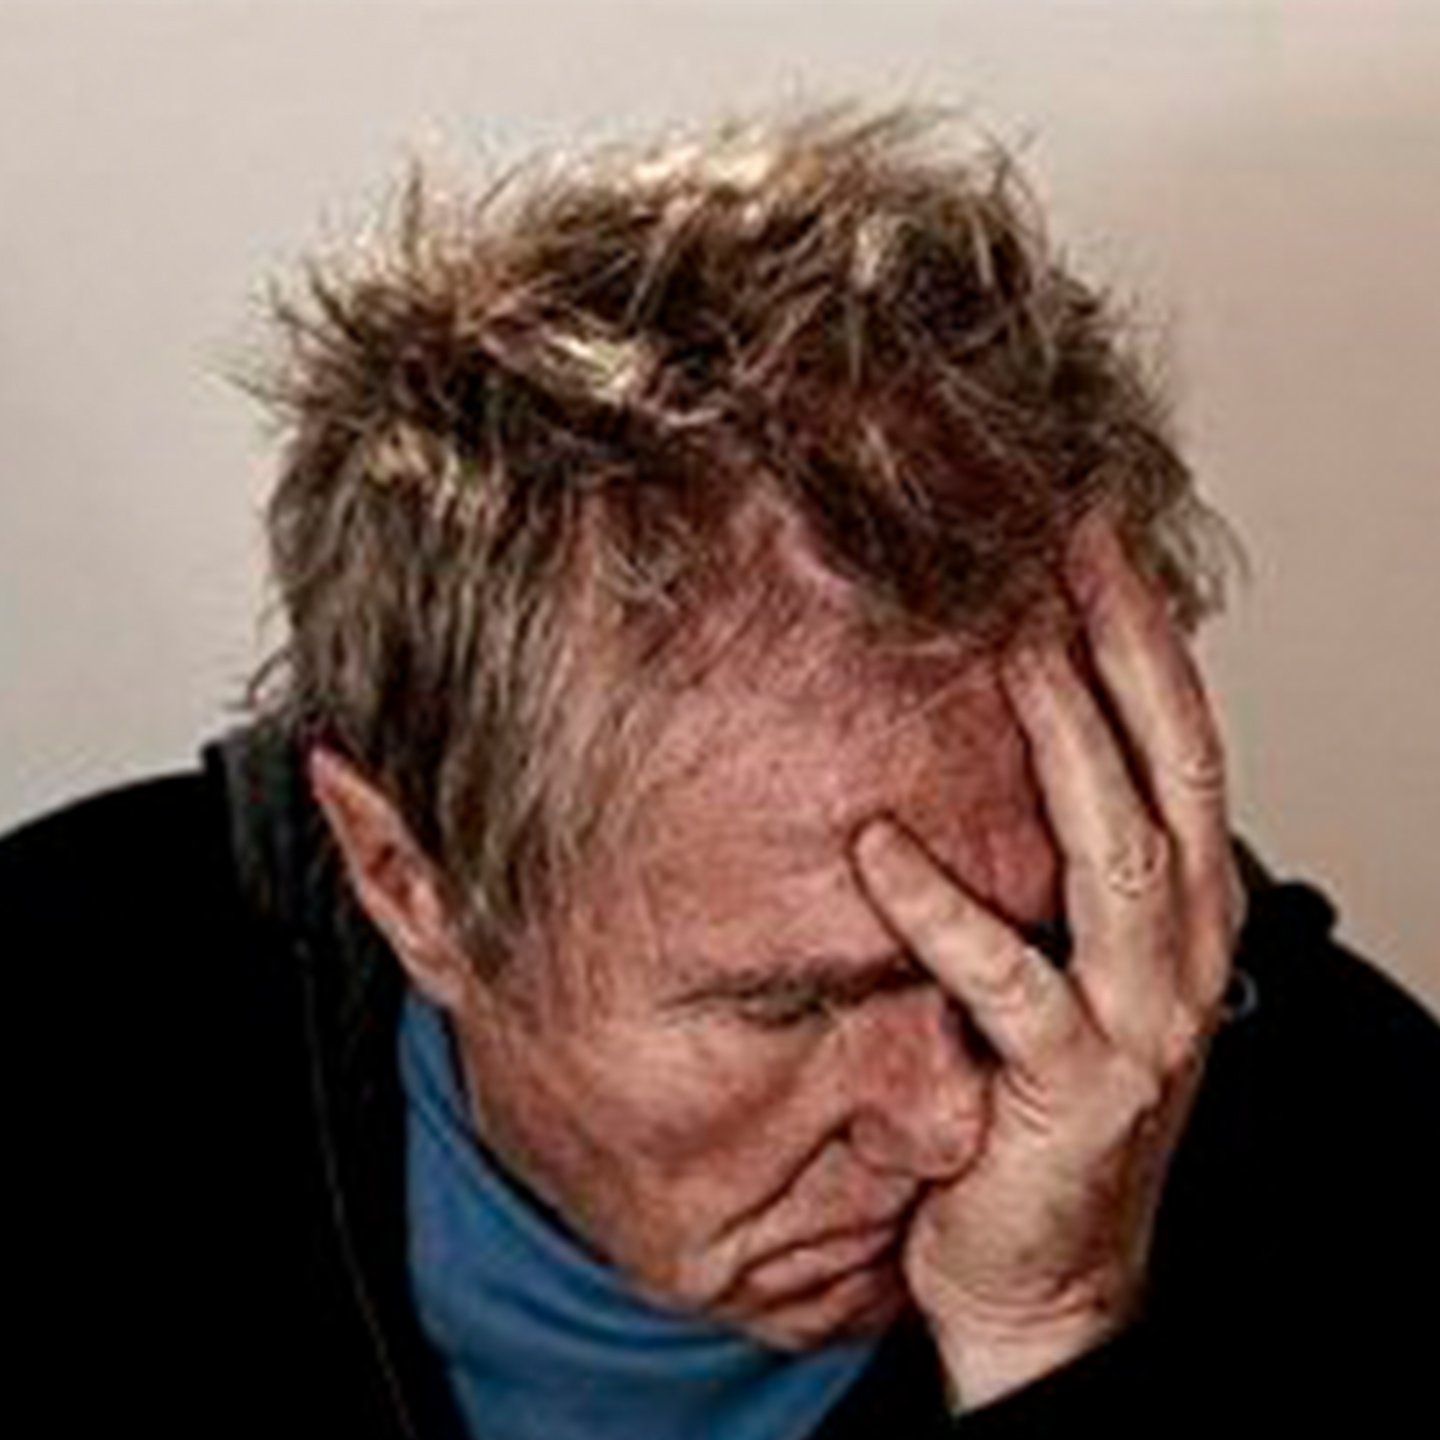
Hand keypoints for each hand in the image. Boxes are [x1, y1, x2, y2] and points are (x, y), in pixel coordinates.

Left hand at [851, 516, 1243, 1409]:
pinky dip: (942, 911)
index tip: (1090, 536)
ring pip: (1113, 849)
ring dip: (1060, 738)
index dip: (1143, 633)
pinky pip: (1005, 981)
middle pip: (1165, 766)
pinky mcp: (1069, 1089)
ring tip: (1002, 645)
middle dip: (1118, 646)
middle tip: (1058, 542)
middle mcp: (1181, 948)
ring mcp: (1138, 1018)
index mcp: (1184, 906)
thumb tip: (995, 733)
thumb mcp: (1075, 961)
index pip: (1179, 739)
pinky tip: (877, 847)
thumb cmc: (1049, 1101)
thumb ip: (1055, 859)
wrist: (1052, 1268)